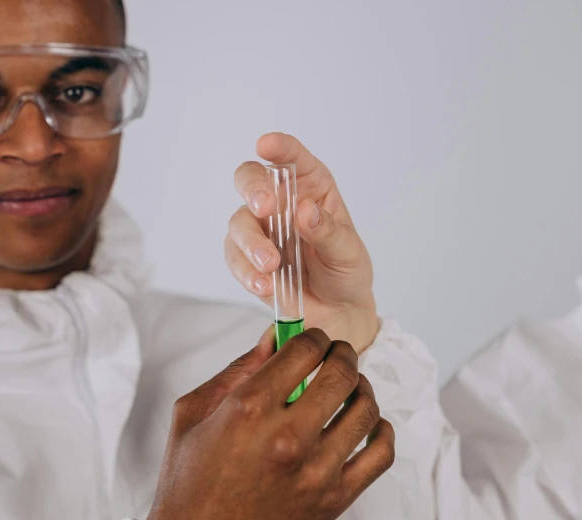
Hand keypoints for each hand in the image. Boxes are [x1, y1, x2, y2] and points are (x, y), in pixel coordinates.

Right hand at [147, 328, 394, 519]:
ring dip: (361, 388)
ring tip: (350, 387)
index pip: (304, 350)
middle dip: (342, 354)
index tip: (312, 339)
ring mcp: (315, 471)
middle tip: (336, 354)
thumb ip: (236, 370)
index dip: (312, 336)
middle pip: (341, 374)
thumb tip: (273, 337)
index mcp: (249, 410)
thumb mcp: (193, 413)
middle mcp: (287, 438)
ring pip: (366, 410)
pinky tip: (368, 424)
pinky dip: (382, 432)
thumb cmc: (189, 482)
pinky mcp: (334, 500)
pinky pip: (380, 455)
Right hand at [225, 132, 378, 353]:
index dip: (278, 147)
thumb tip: (305, 210)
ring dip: (251, 242)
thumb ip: (327, 230)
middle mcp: (280, 202)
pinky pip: (235, 257)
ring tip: (271, 266)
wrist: (336, 312)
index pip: (291, 158)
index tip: (266, 145)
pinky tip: (265, 285)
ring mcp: (260, 229)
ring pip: (239, 221)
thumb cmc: (345, 272)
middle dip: (252, 189)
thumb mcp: (347, 251)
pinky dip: (246, 271)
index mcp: (311, 187)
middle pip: (251, 178)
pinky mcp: (246, 258)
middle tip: (264, 207)